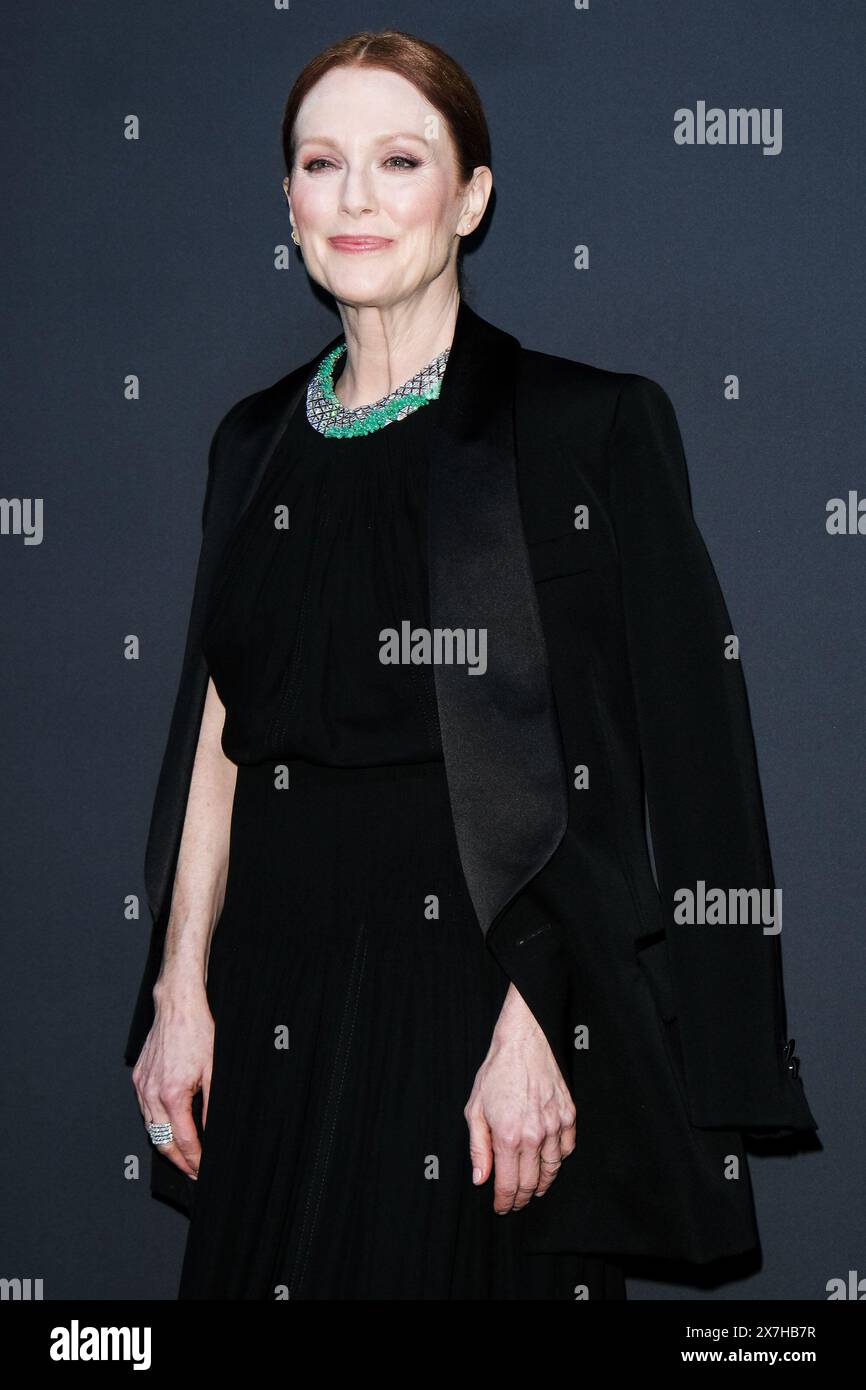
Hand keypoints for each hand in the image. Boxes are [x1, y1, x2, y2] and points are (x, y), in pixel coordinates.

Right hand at [131, 978, 213, 1180]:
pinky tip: (168, 1128)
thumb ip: (212, 1106)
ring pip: (151, 1129)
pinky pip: (145, 1111)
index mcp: (173, 1094)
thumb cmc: (197, 1033)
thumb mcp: (214, 1072)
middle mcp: (152, 1093)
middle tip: (193, 1171)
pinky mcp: (138, 1079)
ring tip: (183, 1156)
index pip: (185, 1140)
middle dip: (179, 1161)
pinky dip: (157, 1125)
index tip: (203, 1170)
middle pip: (163, 1142)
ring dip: (166, 1146)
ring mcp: (142, 1086)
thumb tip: (213, 1132)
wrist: (177, 1007)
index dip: (195, 1160)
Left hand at [464, 984, 575, 1212]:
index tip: (501, 1207)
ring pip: (552, 1169)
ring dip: (542, 1184)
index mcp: (508, 1136)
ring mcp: (555, 1126)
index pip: (508, 1184)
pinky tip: (549, 1162)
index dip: (504, 1201)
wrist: (524, 1042)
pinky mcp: (569, 1115)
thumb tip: (480, 1178)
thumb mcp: (475, 1109)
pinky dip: (559, 1161)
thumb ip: (478, 1147)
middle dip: (522, 1198)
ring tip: (534, 1189)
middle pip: (532, 1183)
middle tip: (515, 1203)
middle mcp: (534, 1135)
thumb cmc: (496, 1072)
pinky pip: (567, 1149)